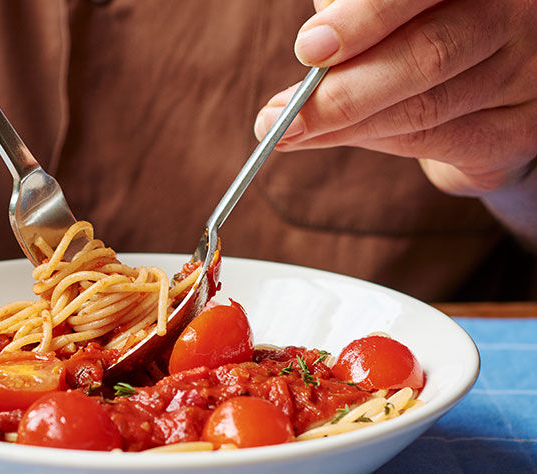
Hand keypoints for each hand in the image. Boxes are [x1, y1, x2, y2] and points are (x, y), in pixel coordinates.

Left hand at [255, 0, 536, 196]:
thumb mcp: (388, 6)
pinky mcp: (520, 131)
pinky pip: (438, 142)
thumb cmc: (420, 29)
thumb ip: (355, 11)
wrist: (490, 91)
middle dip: (344, 91)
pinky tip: (329, 139)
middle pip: (428, 54)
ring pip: (425, 108)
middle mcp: (519, 16)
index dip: (365, 18)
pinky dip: (374, 142)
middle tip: (279, 116)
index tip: (309, 48)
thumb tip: (313, 48)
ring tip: (288, 132)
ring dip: (345, 126)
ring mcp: (528, 75)